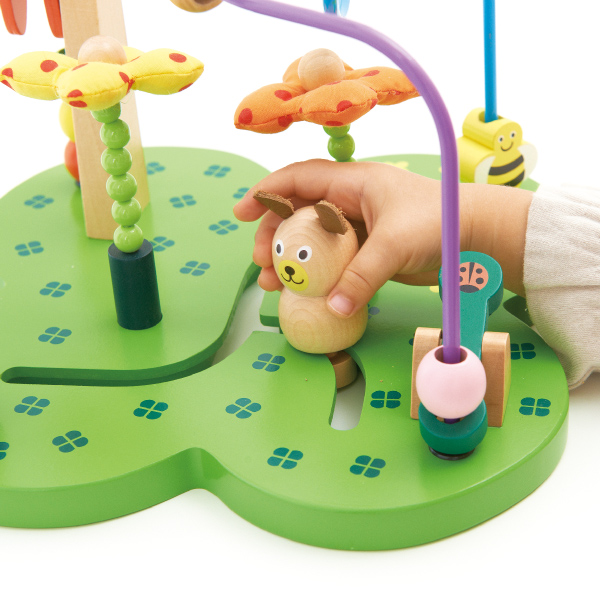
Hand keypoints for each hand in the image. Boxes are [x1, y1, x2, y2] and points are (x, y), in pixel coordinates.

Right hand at [233, 159, 530, 316]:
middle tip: (262, 263)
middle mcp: (350, 202)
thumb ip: (362, 275)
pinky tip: (304, 292)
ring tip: (273, 285)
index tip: (242, 212)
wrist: (476, 235)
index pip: (299, 180)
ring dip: (290, 260)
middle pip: (297, 213)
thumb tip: (334, 308)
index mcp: (353, 183)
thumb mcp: (395, 243)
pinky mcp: (367, 250)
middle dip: (273, 235)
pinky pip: (332, 261)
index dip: (266, 192)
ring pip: (311, 240)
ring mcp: (357, 227)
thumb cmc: (440, 221)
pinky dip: (315, 274)